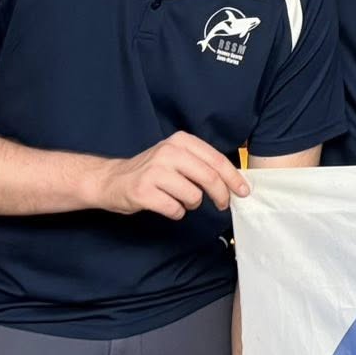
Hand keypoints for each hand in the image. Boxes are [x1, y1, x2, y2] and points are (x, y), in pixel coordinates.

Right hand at [90, 131, 248, 219]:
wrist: (112, 180)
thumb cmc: (152, 171)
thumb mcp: (177, 157)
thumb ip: (202, 164)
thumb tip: (234, 182)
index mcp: (181, 141)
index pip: (217, 160)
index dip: (234, 178)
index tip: (244, 191)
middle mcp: (168, 152)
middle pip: (209, 178)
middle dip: (221, 195)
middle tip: (223, 205)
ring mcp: (154, 171)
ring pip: (193, 196)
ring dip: (192, 205)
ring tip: (180, 200)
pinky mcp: (143, 191)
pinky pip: (175, 209)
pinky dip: (176, 212)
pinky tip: (166, 206)